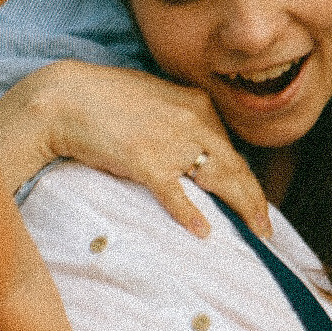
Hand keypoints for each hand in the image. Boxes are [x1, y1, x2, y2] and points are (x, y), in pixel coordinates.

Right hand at [0, 59, 271, 239]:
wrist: (65, 98)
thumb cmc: (105, 100)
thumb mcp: (156, 100)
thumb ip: (181, 121)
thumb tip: (198, 152)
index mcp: (197, 104)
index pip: (232, 149)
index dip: (248, 179)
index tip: (258, 202)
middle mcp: (193, 120)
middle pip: (236, 167)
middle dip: (254, 200)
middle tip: (266, 229)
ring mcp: (171, 141)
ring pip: (218, 180)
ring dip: (241, 209)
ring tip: (254, 232)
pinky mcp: (146, 160)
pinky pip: (176, 194)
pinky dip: (190, 215)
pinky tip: (203, 232)